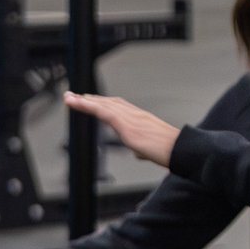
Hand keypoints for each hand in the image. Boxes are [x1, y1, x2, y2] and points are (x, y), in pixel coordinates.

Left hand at [63, 91, 178, 169]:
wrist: (181, 150)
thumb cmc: (171, 152)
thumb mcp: (152, 150)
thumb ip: (142, 148)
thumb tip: (137, 152)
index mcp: (141, 119)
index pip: (118, 107)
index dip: (103, 102)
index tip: (90, 100)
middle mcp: (135, 114)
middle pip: (108, 102)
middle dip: (90, 99)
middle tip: (73, 96)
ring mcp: (131, 117)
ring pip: (103, 104)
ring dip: (83, 100)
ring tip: (68, 97)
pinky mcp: (126, 124)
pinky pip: (102, 111)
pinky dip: (88, 105)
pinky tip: (77, 103)